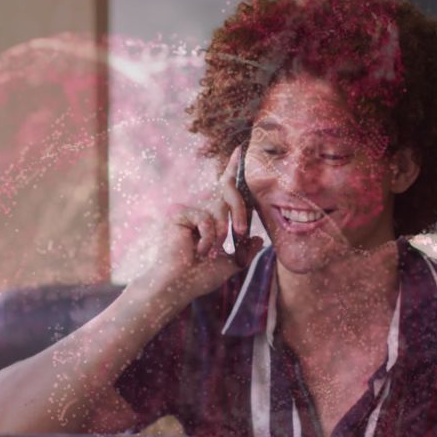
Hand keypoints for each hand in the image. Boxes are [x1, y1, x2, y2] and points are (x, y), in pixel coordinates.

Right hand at [148, 146, 262, 302]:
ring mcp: (190, 212)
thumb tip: (258, 239)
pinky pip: (205, 217)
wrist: (179, 286)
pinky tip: (198, 251)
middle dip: (240, 212)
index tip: (239, 151)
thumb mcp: (231, 265)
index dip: (232, 170)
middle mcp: (201, 212)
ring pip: (219, 208)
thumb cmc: (200, 278)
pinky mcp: (180, 214)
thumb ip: (245, 251)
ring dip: (222, 232)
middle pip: (227, 194)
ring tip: (212, 251)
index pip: (224, 191)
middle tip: (240, 233)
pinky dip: (207, 237)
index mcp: (212, 220)